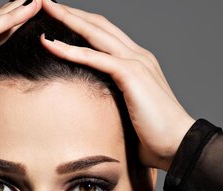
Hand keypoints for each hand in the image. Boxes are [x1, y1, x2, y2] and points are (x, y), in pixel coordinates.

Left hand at [40, 0, 195, 170]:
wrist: (179, 145)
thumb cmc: (156, 139)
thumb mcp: (130, 116)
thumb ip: (114, 107)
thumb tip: (94, 118)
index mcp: (139, 64)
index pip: (105, 35)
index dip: (82, 24)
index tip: (58, 18)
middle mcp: (138, 56)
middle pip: (98, 25)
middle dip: (70, 12)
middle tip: (45, 2)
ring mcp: (136, 62)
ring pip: (95, 33)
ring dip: (67, 18)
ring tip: (43, 7)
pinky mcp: (131, 74)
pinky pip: (94, 57)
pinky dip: (69, 49)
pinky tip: (48, 43)